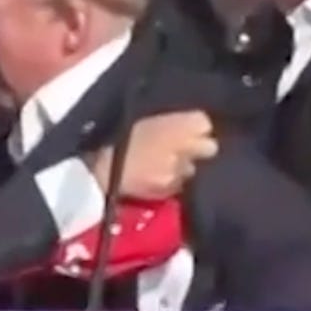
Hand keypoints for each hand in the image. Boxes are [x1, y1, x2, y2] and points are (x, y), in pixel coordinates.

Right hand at [91, 111, 217, 198]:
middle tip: (187, 150)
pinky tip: (158, 177)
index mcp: (172, 123)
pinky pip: (180, 184)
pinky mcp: (171, 188)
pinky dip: (173, 182)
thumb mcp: (145, 122)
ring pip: (193, 168)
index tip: (193, 131)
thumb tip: (196, 126)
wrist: (101, 171)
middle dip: (200, 149)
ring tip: (165, 165)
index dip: (199, 128)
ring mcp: (177, 170)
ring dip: (184, 167)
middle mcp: (181, 145)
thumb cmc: (118, 140)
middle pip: (209, 147)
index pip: (203, 122)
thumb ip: (171, 123)